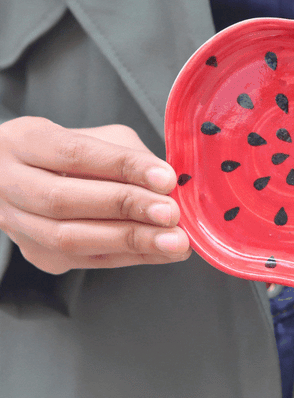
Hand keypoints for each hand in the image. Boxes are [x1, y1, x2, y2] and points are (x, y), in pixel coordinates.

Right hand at [0, 117, 190, 272]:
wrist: (24, 180)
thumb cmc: (68, 153)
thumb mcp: (95, 137)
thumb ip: (126, 155)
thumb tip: (167, 184)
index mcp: (24, 142)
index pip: (73, 153)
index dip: (122, 166)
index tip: (165, 178)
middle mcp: (9, 184)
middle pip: (64, 200)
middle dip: (125, 208)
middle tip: (171, 213)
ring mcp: (19, 225)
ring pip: (70, 239)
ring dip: (130, 241)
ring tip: (173, 241)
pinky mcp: (39, 256)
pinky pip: (87, 260)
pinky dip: (130, 257)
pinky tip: (161, 252)